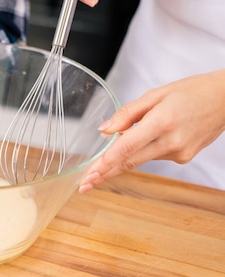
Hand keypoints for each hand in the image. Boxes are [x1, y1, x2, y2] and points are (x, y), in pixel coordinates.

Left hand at [80, 70, 224, 192]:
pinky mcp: (184, 158)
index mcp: (162, 121)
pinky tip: (141, 141)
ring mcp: (180, 153)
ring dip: (121, 162)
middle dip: (106, 173)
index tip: (92, 173)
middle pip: (131, 161)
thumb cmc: (190, 92)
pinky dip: (142, 152)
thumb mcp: (155, 94)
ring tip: (100, 167)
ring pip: (141, 159)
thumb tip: (105, 129)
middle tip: (85, 184)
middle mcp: (172, 141)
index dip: (108, 161)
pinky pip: (154, 156)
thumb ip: (128, 113)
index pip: (128, 146)